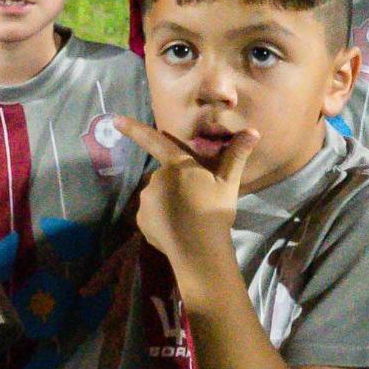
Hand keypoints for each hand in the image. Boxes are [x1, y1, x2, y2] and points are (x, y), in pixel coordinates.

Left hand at [120, 117, 249, 270]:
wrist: (198, 248)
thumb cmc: (214, 209)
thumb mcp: (229, 182)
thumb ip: (236, 156)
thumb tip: (254, 131)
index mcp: (176, 165)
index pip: (154, 141)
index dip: (133, 129)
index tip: (114, 119)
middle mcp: (156, 179)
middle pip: (166, 177)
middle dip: (177, 185)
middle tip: (197, 200)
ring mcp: (146, 200)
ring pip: (158, 197)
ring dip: (169, 203)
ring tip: (188, 218)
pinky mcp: (141, 221)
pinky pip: (152, 216)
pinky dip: (162, 220)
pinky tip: (177, 230)